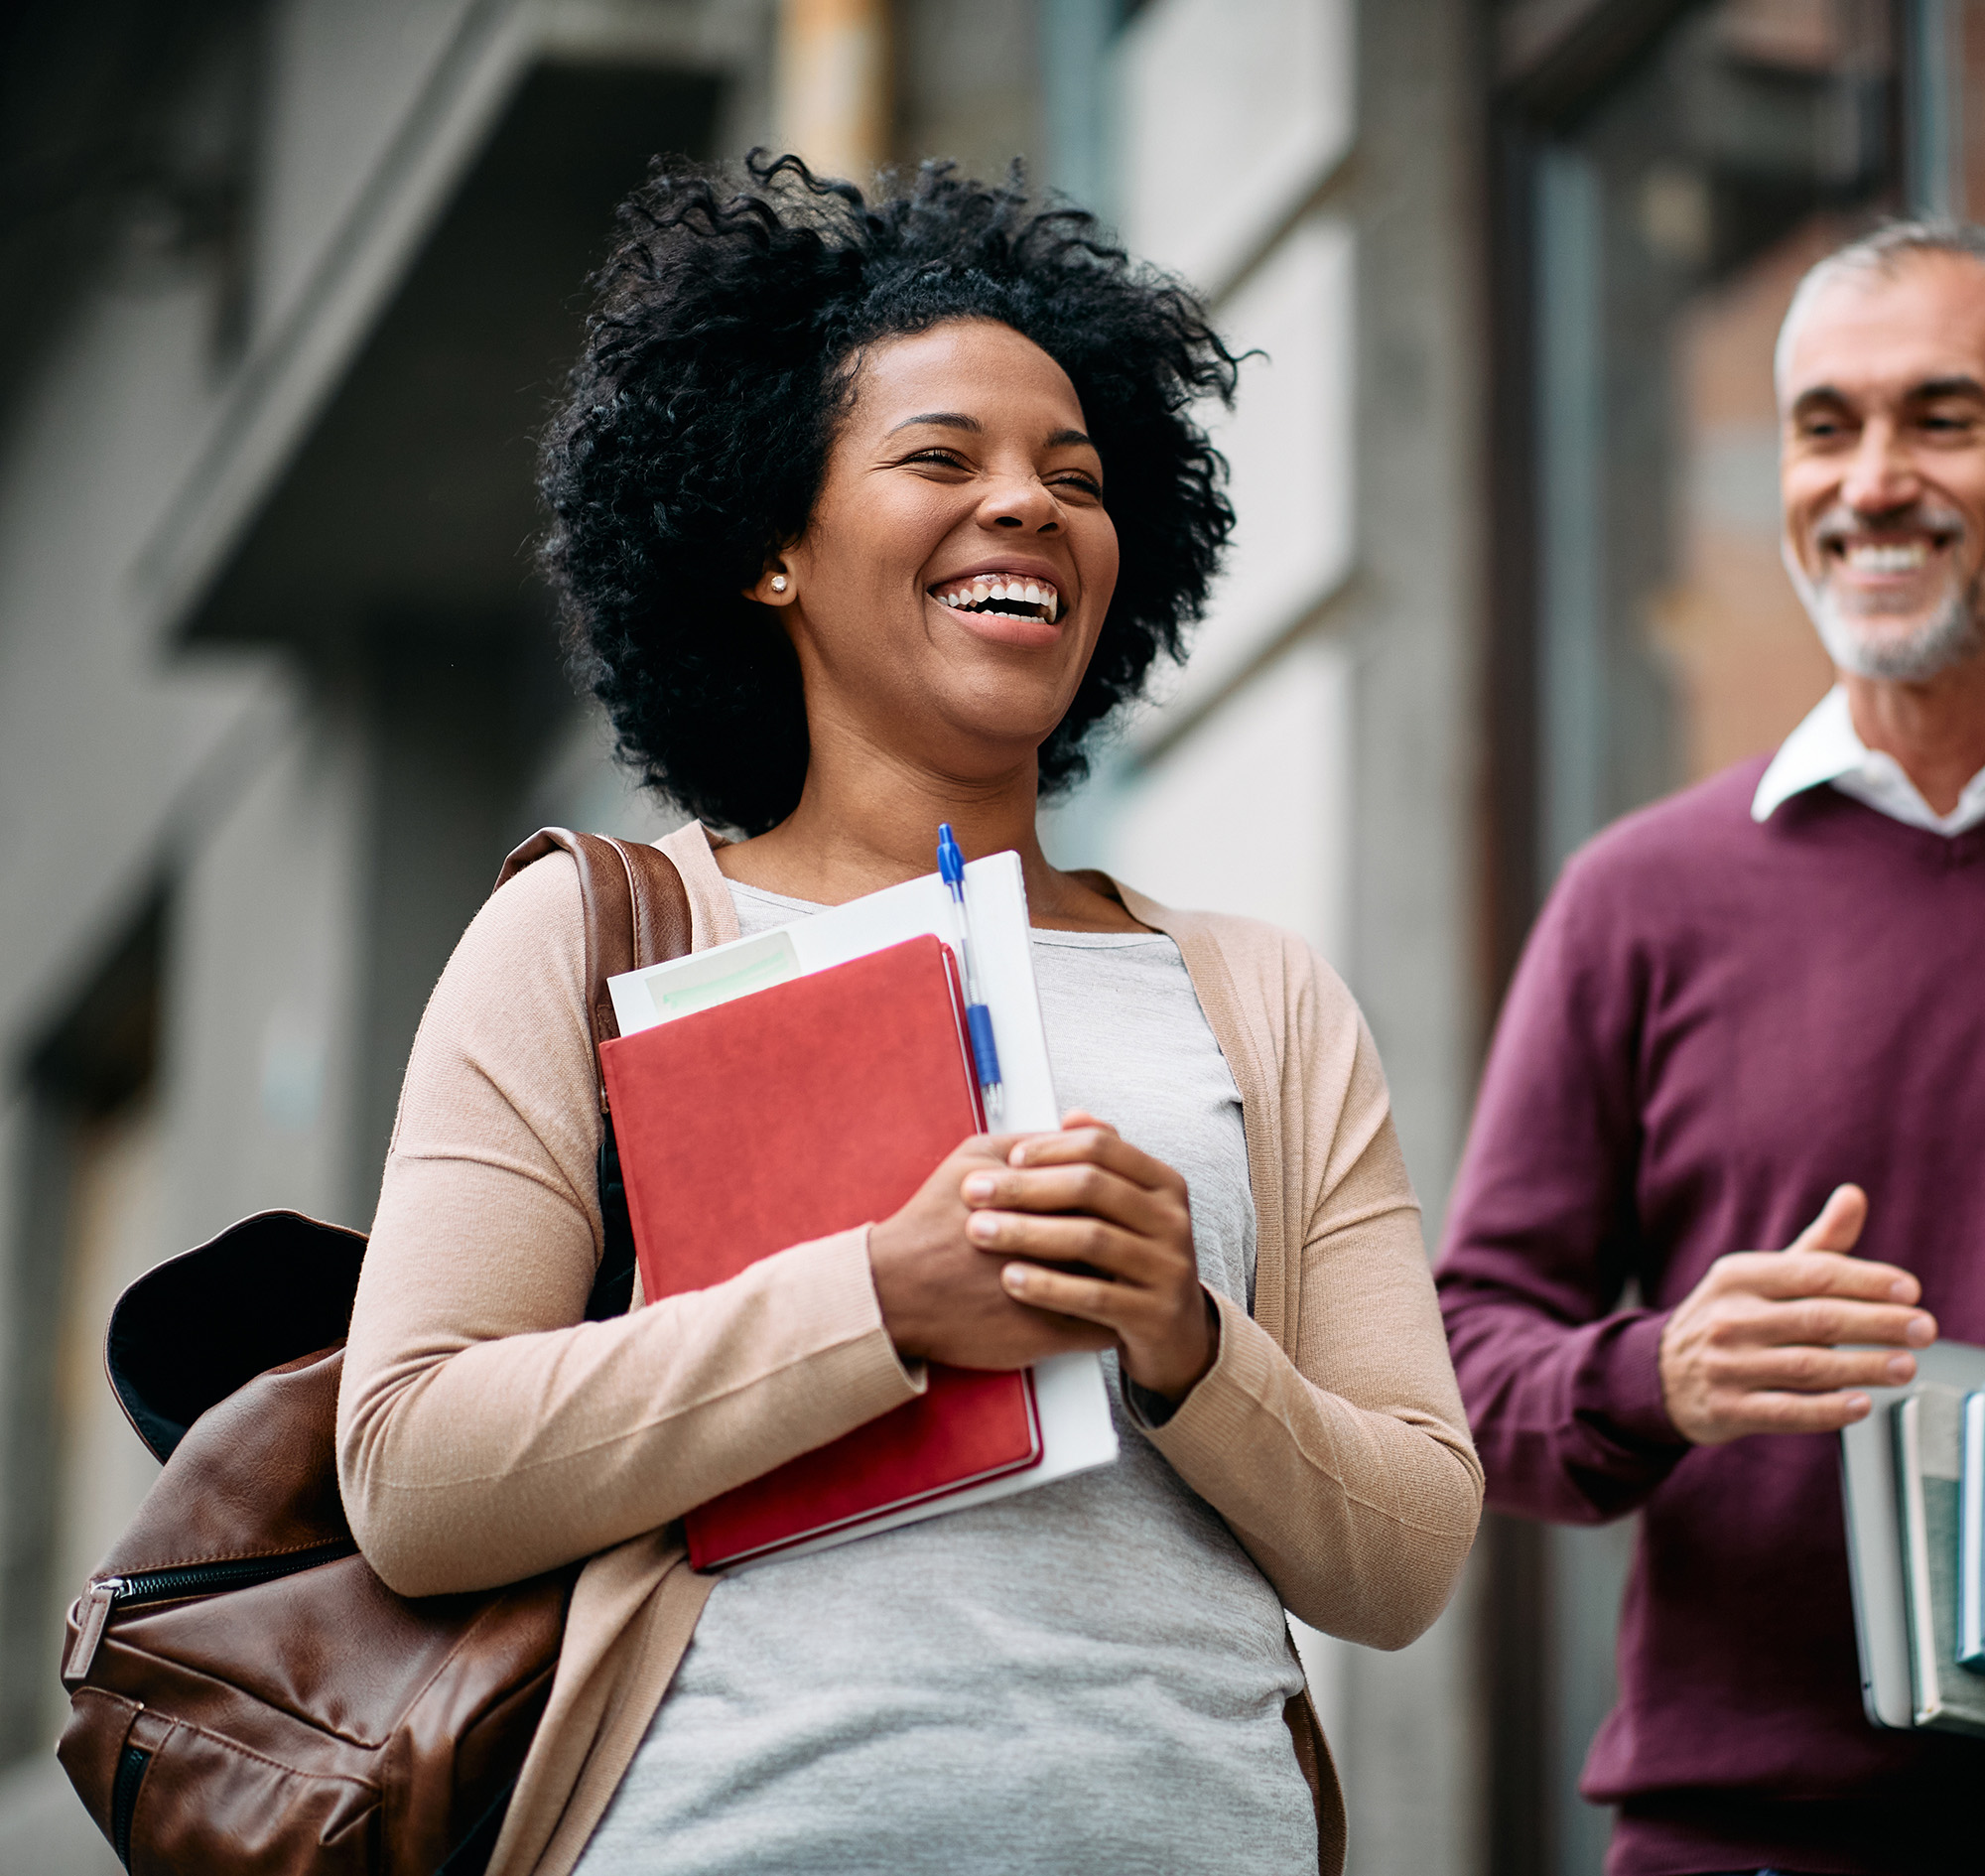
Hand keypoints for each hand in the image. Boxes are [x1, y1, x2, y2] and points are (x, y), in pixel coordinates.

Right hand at [868, 1135, 1114, 1370]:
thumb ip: (1032, 1141)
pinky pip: (1102, 1329)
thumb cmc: (931, 1222)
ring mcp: (1051, 1294)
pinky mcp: (1045, 1337)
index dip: (1121, 1192)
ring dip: (1126, 1276)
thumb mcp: (973, 1158)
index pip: (1105, 1191)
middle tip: (1132, 1232)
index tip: (1123, 1196)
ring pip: (1117, 1284)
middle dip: (1130, 1233)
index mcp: (1035, 1200)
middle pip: (1118, 1236)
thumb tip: (1083, 1128)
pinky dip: (1110, 1316)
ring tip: (1125, 1268)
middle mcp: (1049, 1245)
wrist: (892, 1292)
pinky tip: (1106, 1305)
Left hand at [959, 1110, 1215, 1402]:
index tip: (1007, 1158)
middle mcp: (1173, 1221)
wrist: (1175, 1333)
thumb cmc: (1136, 1260)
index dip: (1050, 1148)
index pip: (1103, 1148)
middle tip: (974, 1192)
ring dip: (1027, 1232)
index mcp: (1164, 1184)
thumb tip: (1072, 1116)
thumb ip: (1104, 1162)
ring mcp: (1168, 1268)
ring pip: (1090, 1239)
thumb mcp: (1130, 1208)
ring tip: (980, 1231)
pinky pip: (1093, 1295)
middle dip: (1025, 1187)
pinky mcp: (1154, 1315)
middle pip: (1092, 1187)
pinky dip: (1047, 1285)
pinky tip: (1010, 1279)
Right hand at [1657, 1185, 1936, 1443]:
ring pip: (1809, 1366)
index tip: (1909, 1290)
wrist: (1662, 1373)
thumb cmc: (1731, 1318)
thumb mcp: (1762, 1277)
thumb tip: (1854, 1195)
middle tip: (1923, 1329)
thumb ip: (1817, 1245)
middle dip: (1879, 1323)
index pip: (1813, 1273)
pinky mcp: (1728, 1408)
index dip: (1866, 1280)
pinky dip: (1828, 1409)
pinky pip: (1788, 1411)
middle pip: (1818, 1318)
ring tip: (1906, 1367)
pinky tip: (1860, 1403)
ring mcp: (1726, 1365)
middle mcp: (1729, 1318)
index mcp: (1738, 1277)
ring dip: (1865, 1367)